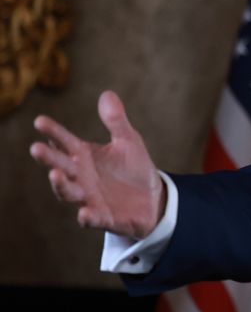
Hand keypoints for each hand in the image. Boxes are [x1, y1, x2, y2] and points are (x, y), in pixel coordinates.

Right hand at [30, 90, 164, 238]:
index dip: (53, 132)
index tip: (40, 120)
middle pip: (61, 166)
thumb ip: (116, 121)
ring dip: (61, 185)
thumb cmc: (134, 168)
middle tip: (36, 148)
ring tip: (55, 174)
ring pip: (69, 192)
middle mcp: (81, 177)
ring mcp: (90, 198)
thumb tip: (107, 93)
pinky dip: (87, 217)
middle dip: (49, 159)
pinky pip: (93, 219)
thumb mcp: (128, 141)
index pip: (65, 142)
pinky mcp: (105, 217)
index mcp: (84, 156)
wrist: (153, 199)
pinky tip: (83, 213)